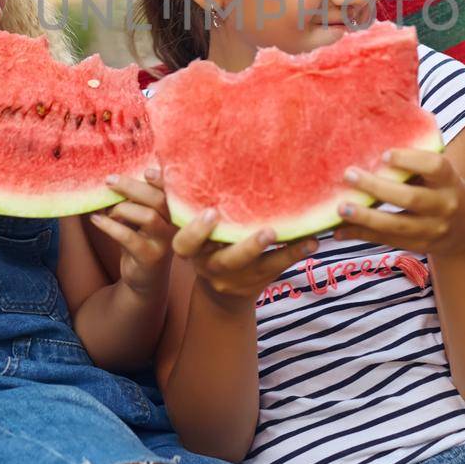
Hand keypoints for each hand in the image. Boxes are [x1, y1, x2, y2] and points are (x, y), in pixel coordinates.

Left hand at [89, 171, 176, 296]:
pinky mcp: (150, 257)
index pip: (170, 190)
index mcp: (172, 211)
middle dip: (132, 187)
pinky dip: (110, 226)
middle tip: (109, 181)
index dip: (161, 179)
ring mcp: (164, 242)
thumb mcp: (140, 219)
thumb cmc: (141, 241)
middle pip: (159, 199)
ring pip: (148, 216)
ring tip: (107, 211)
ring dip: (121, 209)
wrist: (145, 280)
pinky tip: (96, 220)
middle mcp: (174, 225)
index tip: (145, 171)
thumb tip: (113, 179)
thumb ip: (135, 201)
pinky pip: (129, 237)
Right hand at [171, 205, 317, 309]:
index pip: (185, 244)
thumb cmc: (203, 243)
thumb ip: (172, 199)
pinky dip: (296, 254)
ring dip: (283, 252)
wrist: (221, 293)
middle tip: (268, 230)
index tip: (212, 213)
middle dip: (248, 247)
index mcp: (191, 250)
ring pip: (260, 268)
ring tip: (305, 237)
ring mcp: (237, 277)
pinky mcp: (258, 282)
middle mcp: (212, 266)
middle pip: (228, 261)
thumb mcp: (186, 227)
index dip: (197, 232)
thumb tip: (151, 170)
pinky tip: (313, 240)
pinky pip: (279, 269)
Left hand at [333, 148, 464, 257]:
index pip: (434, 167)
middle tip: (349, 175)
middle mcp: (444, 205)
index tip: (384, 154)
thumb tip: (377, 135)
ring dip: (365, 217)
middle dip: (377, 187)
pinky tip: (340, 231)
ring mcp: (432, 229)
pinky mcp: (418, 246)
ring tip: (341, 208)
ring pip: (396, 225)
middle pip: (410, 198)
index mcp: (449, 180)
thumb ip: (418, 160)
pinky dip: (362, 235)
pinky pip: (387, 241)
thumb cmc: (444, 190)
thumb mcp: (443, 174)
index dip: (410, 160)